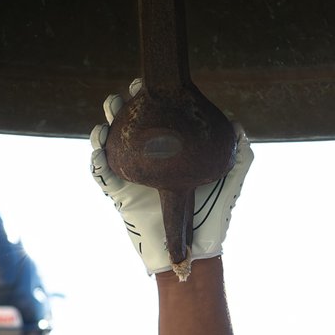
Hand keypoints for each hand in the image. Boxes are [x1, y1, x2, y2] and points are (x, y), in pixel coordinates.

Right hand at [90, 80, 253, 275]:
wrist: (196, 250)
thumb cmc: (213, 214)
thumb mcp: (230, 182)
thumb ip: (237, 156)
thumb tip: (237, 126)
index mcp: (168, 147)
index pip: (152, 113)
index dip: (145, 96)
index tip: (143, 84)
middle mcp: (146, 156)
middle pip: (123, 122)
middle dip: (117, 106)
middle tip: (121, 100)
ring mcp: (130, 174)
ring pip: (106, 144)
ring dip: (101, 131)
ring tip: (104, 127)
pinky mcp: (119, 195)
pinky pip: (101, 174)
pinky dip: (96, 160)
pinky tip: (100, 153)